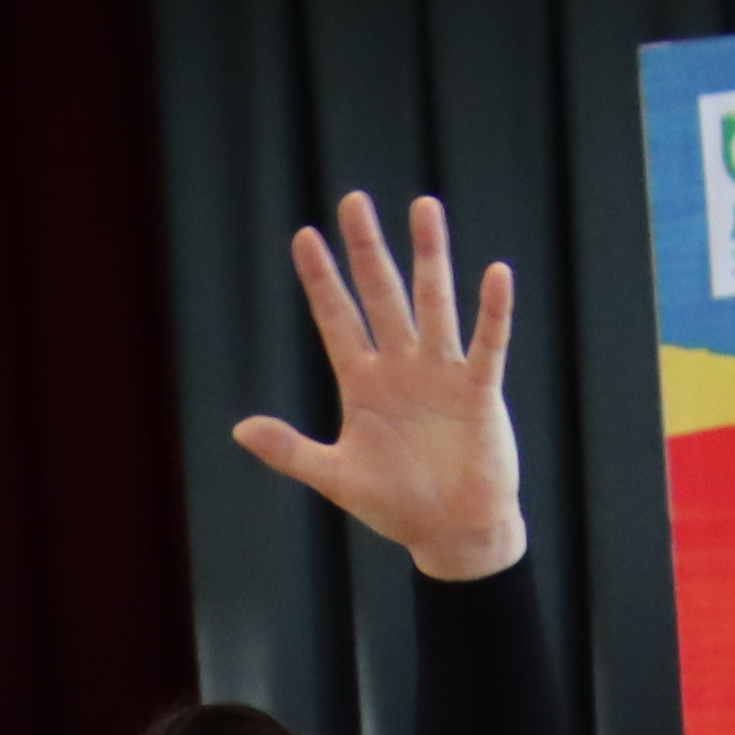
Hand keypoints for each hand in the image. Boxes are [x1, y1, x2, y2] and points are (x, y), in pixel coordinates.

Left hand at [229, 193, 523, 582]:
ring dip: (429, 256)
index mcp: (363, 383)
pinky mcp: (478, 391)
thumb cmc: (396, 504)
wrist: (451, 533)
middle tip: (353, 201)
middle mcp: (401, 367)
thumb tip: (238, 430)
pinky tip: (495, 274)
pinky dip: (491, 312)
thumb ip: (290, 451)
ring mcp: (441, 373)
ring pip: (432, 302)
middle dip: (366, 249)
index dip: (321, 280)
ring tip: (423, 206)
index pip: (337, 319)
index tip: (304, 237)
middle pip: (380, 294)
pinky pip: (486, 344)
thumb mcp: (336, 477)